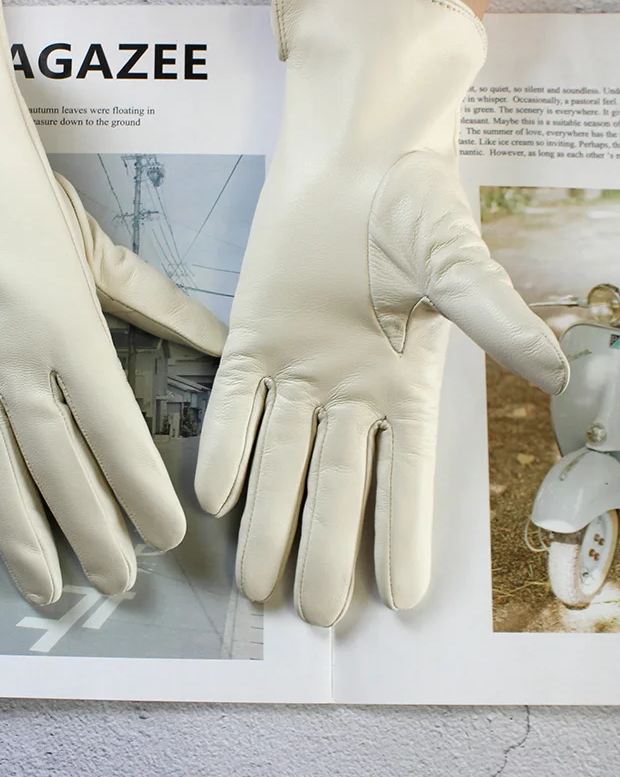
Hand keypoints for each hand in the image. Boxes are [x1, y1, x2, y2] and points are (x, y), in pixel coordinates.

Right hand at [0, 0, 226, 603]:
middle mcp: (19, 366)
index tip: (165, 538)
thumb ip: (162, 306)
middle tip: (118, 584)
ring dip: (23, 536)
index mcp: (73, 336)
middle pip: (59, 467)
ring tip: (49, 588)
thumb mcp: (105, 257)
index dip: (140, 490)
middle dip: (92, 531)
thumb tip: (222, 341)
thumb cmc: (33, 214)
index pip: (113, 431)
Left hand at [195, 0, 567, 625]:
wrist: (353, 160)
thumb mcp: (460, 267)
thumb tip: (562, 373)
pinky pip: (233, 406)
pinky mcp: (250, 341)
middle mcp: (347, 392)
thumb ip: (497, 320)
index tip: (397, 600)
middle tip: (314, 616)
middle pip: (334, 486)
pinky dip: (225, 448)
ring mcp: (296, 371)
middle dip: (324, 549)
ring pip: (279, 459)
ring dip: (267, 520)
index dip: (400, 535)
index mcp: (404, 387)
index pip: (405, 478)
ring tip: (258, 586)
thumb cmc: (415, 207)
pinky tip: (216, 498)